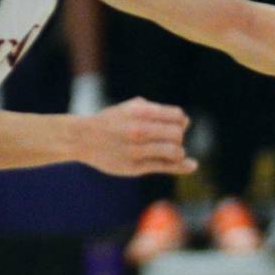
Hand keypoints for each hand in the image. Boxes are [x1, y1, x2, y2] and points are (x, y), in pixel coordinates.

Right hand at [79, 97, 196, 175]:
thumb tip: (185, 121)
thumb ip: (156, 111)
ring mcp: (136, 149)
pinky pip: (165, 166)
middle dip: (178, 137)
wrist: (83, 138)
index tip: (173, 126)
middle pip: (177, 133)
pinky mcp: (135, 167)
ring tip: (171, 152)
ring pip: (174, 151)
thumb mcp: (130, 108)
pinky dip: (182, 166)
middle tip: (169, 140)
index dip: (180, 122)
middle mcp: (138, 129)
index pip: (177, 116)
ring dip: (178, 152)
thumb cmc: (112, 122)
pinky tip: (191, 165)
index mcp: (139, 111)